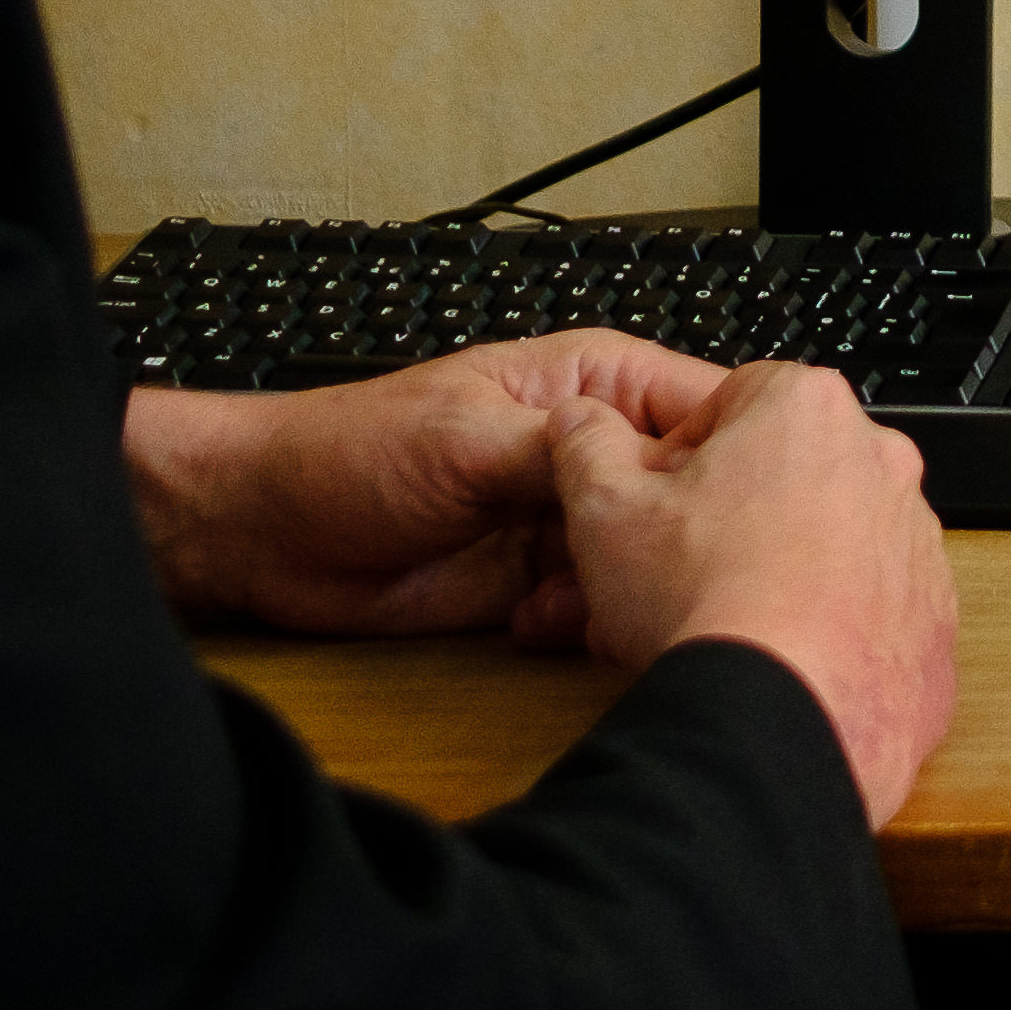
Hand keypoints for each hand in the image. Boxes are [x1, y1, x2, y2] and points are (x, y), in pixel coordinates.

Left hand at [128, 330, 728, 641]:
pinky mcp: (540, 583)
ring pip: (650, 557)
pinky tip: (544, 625)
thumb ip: (566, 450)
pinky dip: (588, 624)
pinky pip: (601, 606)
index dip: (736, 458)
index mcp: (590, 384)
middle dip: (682, 535)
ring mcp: (565, 519)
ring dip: (631, 587)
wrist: (266, 534)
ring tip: (587, 603)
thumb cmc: (347, 452)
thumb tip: (651, 462)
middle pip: (688, 494)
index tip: (744, 507)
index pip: (707, 408)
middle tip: (661, 570)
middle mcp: (589, 451)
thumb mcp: (468, 439)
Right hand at [550, 362, 961, 825]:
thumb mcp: (603, 509)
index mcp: (808, 409)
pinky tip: (774, 661)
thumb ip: (586, 444)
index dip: (677, 457)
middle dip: (725, 516)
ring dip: (777, 569)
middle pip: (783, 472)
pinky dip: (827, 626)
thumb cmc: (702, 604)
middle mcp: (882, 462)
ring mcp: (917, 542)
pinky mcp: (935, 618)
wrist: (779, 719)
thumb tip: (581, 423)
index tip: (651, 504)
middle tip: (672, 573)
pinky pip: (868, 607)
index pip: (730, 403)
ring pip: (829, 541)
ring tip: (717, 625)